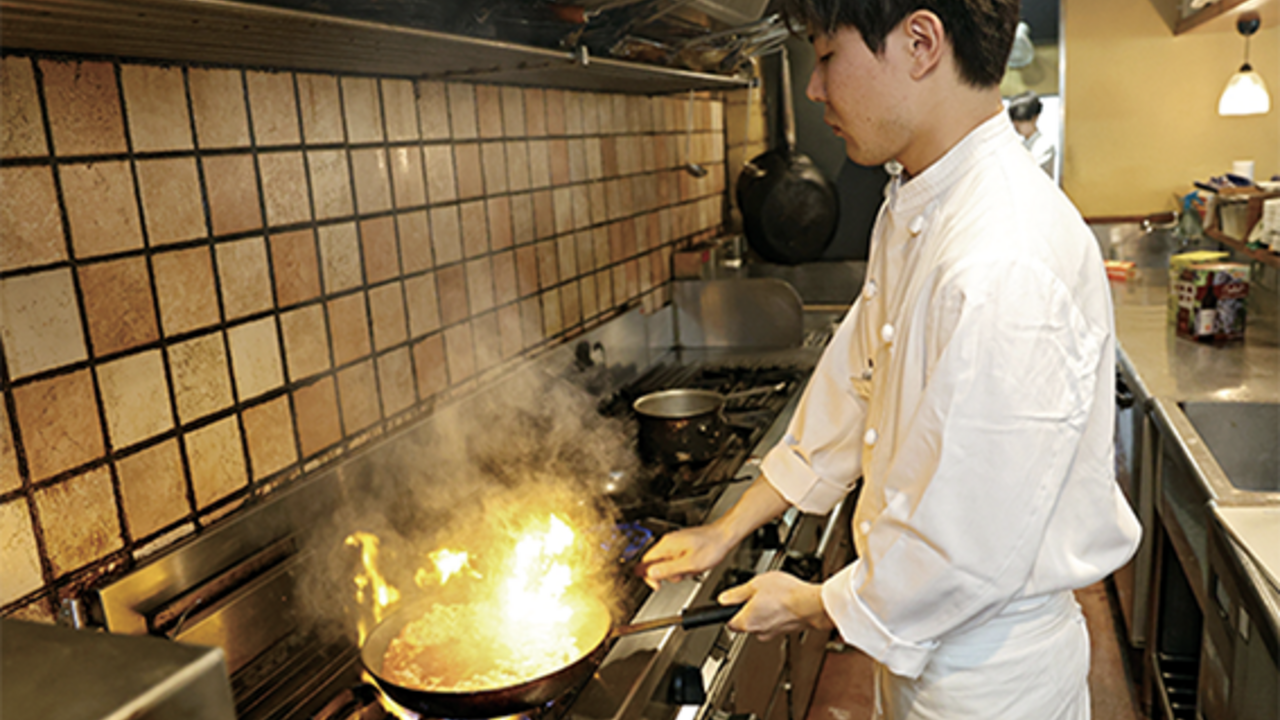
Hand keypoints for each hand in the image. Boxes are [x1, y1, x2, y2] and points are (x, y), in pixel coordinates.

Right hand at [639, 524, 733, 588]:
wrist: (725, 536)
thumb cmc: (712, 546)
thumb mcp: (690, 563)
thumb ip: (668, 569)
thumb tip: (650, 574)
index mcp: (667, 545)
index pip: (645, 562)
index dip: (648, 576)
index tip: (657, 586)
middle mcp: (668, 543)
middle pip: (656, 565)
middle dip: (669, 575)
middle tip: (683, 574)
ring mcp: (675, 544)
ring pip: (668, 564)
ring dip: (679, 571)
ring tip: (692, 568)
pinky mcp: (682, 546)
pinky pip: (677, 561)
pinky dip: (685, 567)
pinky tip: (695, 566)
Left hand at [717, 571, 832, 640]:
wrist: (811, 604)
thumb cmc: (785, 594)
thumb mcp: (755, 584)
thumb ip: (737, 593)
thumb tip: (723, 599)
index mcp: (746, 622)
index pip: (728, 622)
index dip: (730, 611)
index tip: (733, 603)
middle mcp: (758, 632)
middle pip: (746, 623)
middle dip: (749, 610)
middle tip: (756, 594)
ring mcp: (773, 633)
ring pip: (761, 623)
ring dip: (764, 611)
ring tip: (772, 595)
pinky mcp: (786, 632)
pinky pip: (775, 623)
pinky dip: (777, 614)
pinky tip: (783, 601)